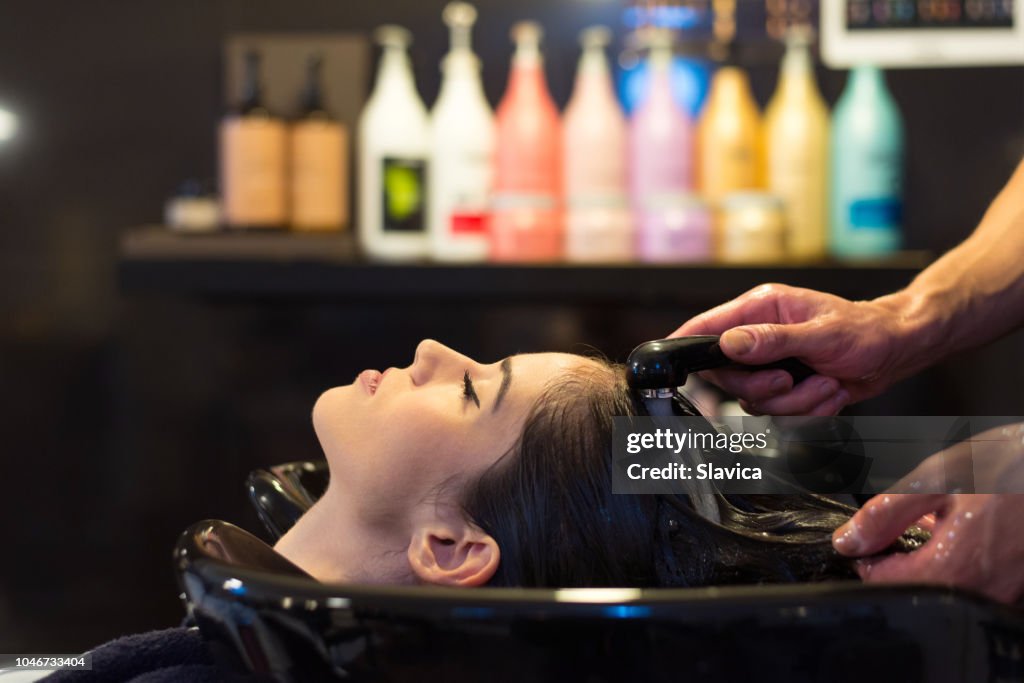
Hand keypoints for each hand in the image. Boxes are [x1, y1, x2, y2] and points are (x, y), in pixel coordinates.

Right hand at [671, 284, 915, 415]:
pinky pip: (777, 413)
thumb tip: (729, 343)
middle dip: (762, 388)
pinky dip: (807, 410)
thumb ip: (772, 340)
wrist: (897, 352)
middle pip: (727, 376)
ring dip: (794, 402)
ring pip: (754, 400)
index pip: (707, 327)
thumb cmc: (866, 332)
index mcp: (760, 309)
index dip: (686, 344)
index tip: (674, 359)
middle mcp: (759, 335)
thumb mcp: (821, 334)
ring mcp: (771, 364)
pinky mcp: (785, 388)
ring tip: (824, 384)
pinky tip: (827, 392)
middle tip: (790, 380)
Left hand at [832, 423, 1023, 603]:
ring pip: (945, 585)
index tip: (870, 534)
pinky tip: (968, 529)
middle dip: (901, 557)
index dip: (868, 555)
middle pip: (915, 587)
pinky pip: (976, 581)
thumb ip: (885, 514)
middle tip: (911, 520)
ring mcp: (1004, 591)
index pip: (884, 582)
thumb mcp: (936, 480)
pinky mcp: (1019, 584)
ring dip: (932, 558)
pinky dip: (962, 559)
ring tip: (942, 520)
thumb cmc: (1011, 468)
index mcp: (952, 568)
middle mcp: (980, 591)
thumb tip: (848, 541)